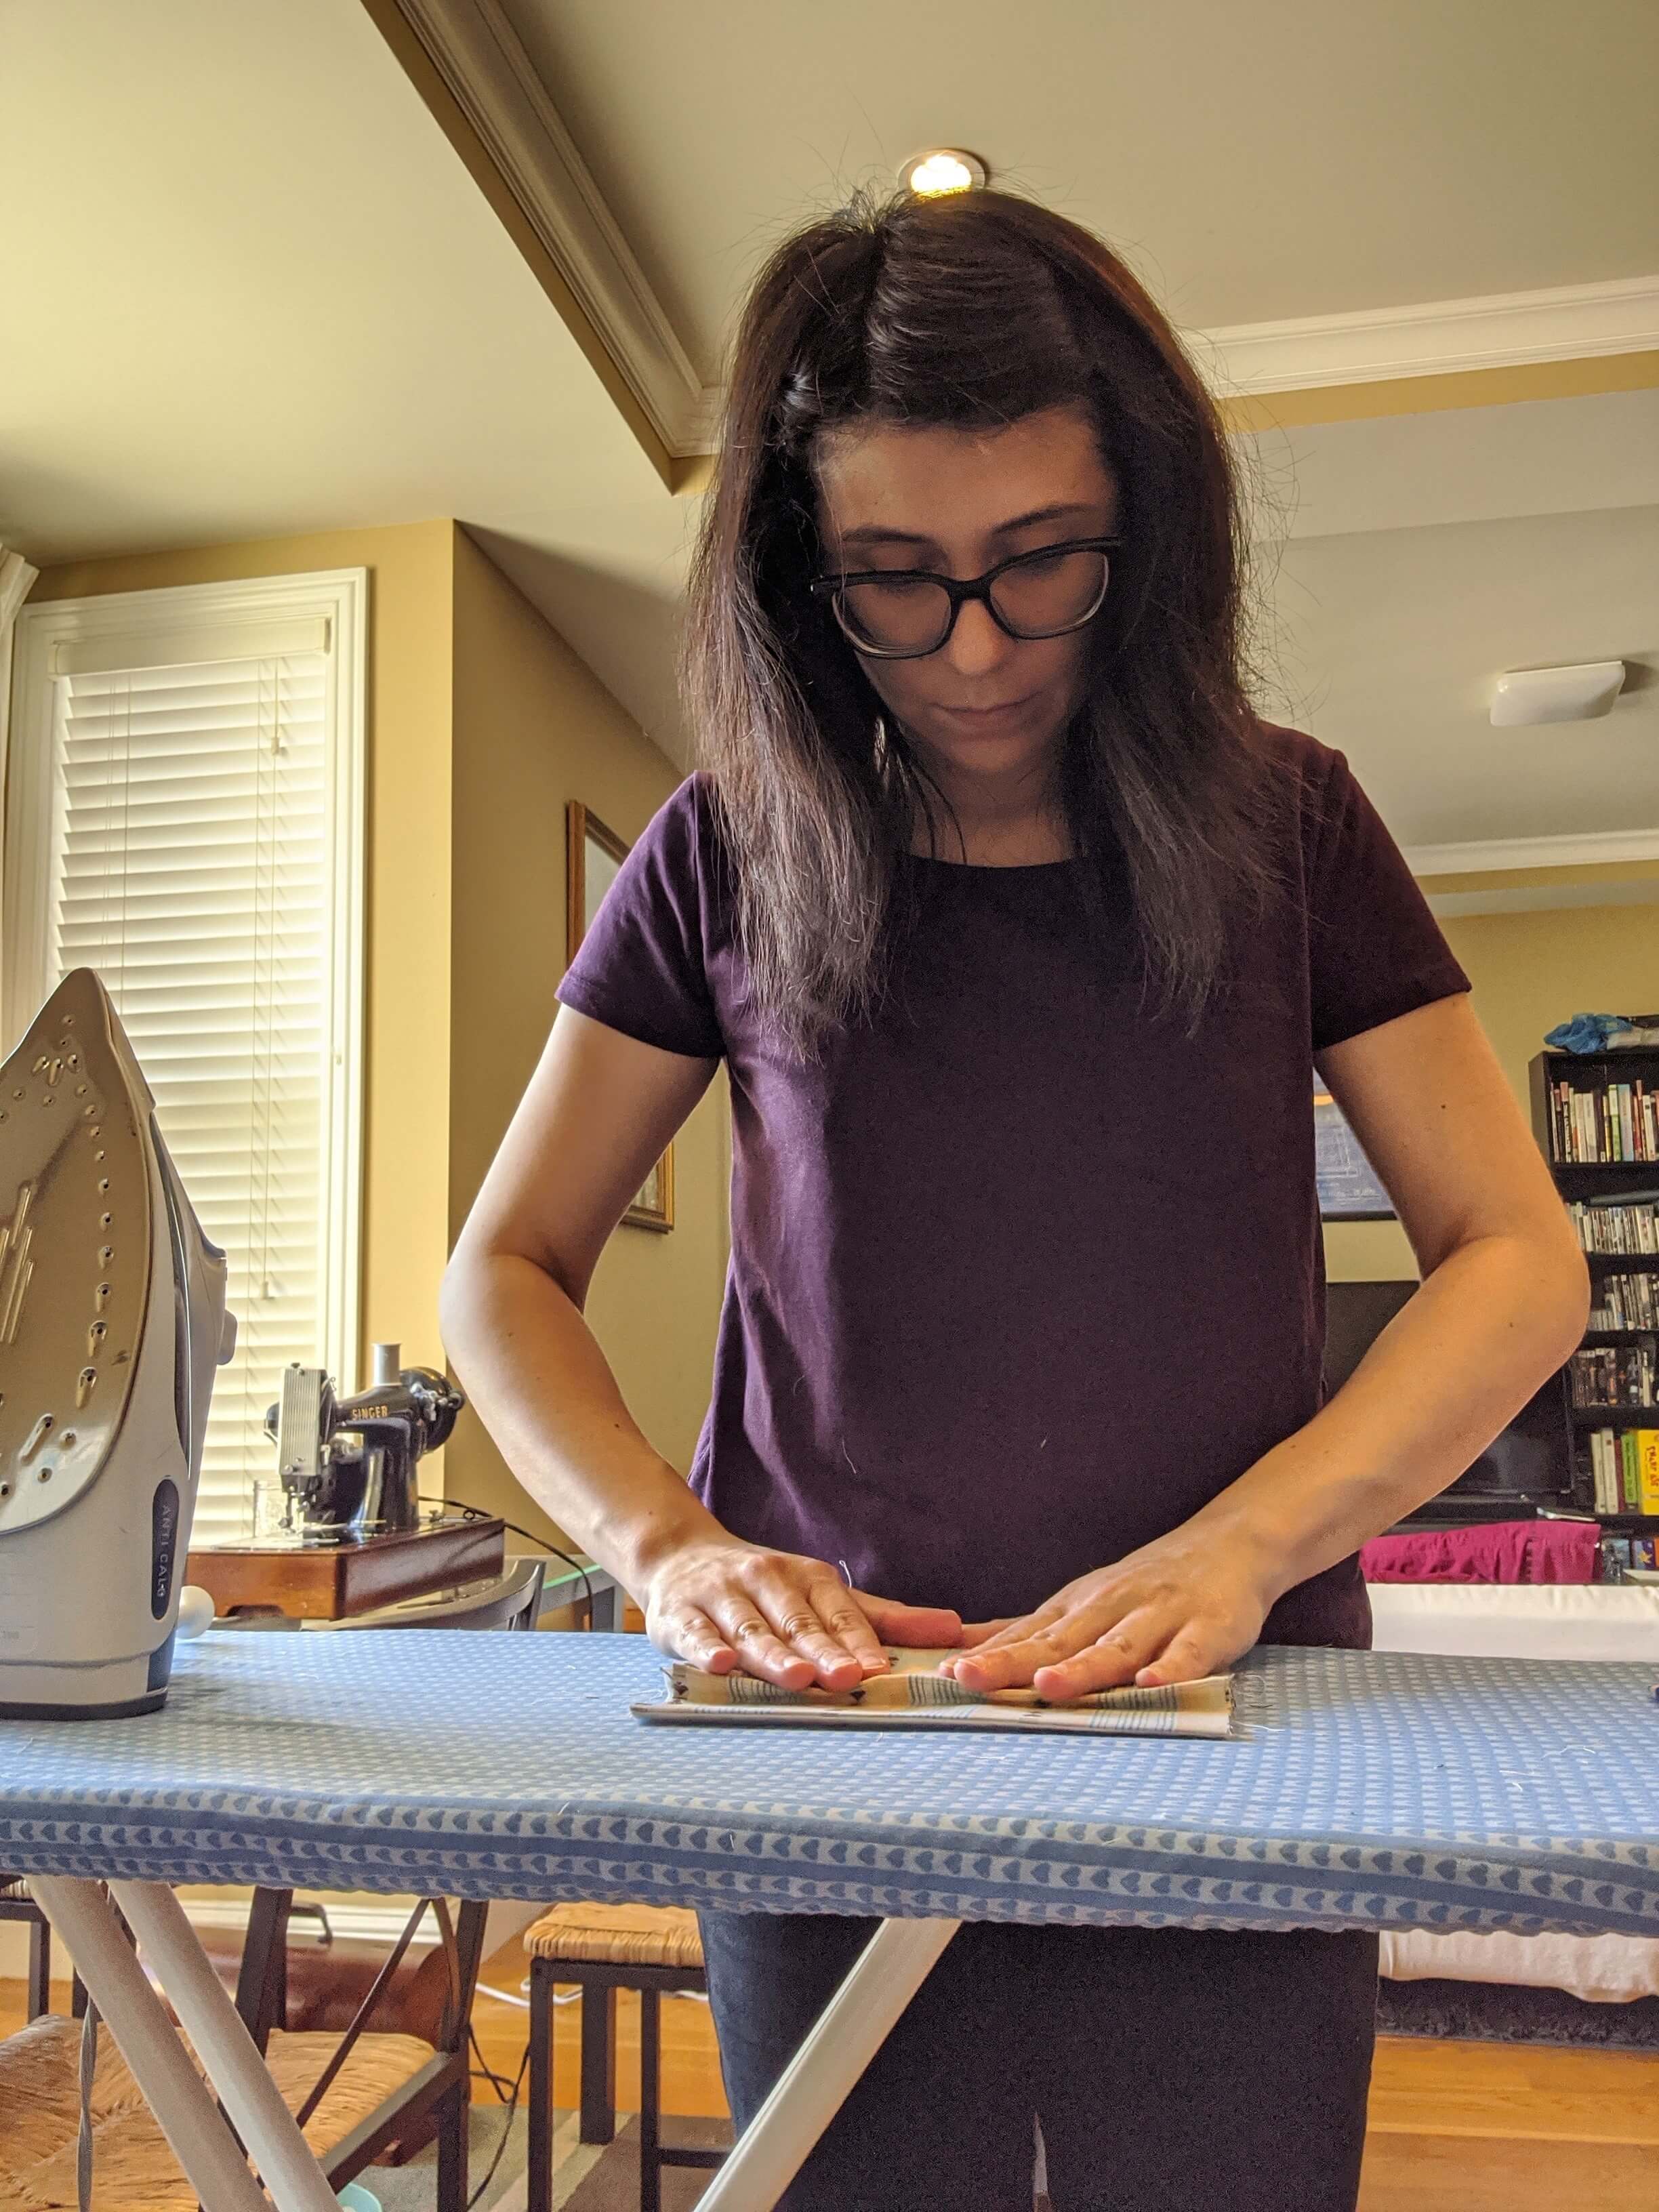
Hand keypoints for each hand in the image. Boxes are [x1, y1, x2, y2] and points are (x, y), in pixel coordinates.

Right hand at [638, 1536, 963, 1691]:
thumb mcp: (823, 1595)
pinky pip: (694, 1634)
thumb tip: (955, 1629)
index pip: (838, 1611)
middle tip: (848, 1678)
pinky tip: (720, 1665)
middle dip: (822, 1651)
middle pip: (797, 1622)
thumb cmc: (766, 1589)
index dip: (859, 1640)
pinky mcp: (679, 1615)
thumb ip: (884, 1618)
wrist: (679, 1557)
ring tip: (797, 1678)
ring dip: (772, 1654)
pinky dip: (705, 1649)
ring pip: (750, 1629)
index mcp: (807, 1578)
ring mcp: (720, 1596)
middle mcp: (765, 1581)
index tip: (881, 1668)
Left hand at [937, 1524, 1273, 1698]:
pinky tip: (1151, 1685)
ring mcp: (1160, 1617)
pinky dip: (1172, 1669)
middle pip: (1058, 1641)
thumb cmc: (1144, 1587)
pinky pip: (1190, 1652)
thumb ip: (1025, 1632)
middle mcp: (1111, 1609)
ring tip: (1048, 1687)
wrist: (1230, 1544)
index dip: (986, 1656)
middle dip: (1012, 1662)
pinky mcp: (1209, 1628)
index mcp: (1077, 1608)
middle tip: (969, 1678)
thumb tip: (958, 1648)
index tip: (942, 1674)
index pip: (1025, 1636)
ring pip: (1116, 1646)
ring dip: (1083, 1668)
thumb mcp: (1080, 1604)